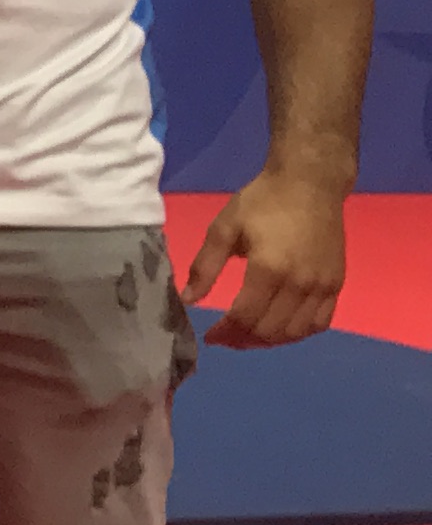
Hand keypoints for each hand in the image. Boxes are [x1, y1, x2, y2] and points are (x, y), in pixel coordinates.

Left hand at [184, 166, 345, 347]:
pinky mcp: (337, 284)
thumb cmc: (262, 201)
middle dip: (243, 340)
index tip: (210, 336)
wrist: (310, 184)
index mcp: (268, 269)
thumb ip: (205, 266)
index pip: (245, 317)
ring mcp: (323, 286)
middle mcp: (300, 283)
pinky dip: (299, 333)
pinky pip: (321, 322)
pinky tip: (280, 328)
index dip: (225, 332)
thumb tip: (188, 299)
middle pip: (270, 330)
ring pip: (297, 332)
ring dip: (270, 341)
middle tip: (226, 337)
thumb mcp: (224, 228)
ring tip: (248, 336)